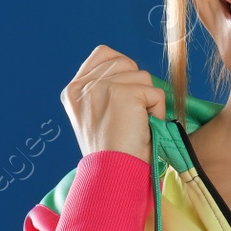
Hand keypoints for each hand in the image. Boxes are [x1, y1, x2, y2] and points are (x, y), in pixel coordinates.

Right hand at [61, 45, 166, 160]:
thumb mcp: (95, 117)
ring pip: (143, 77)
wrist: (111, 175)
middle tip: (128, 120)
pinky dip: (157, 113)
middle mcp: (84, 85)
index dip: (123, 72)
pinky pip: (156, 93)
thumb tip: (133, 73)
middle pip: (126, 63)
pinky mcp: (123, 93)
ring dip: (147, 102)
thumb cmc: (111, 154)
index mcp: (73, 90)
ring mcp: (102, 87)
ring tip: (135, 127)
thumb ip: (104, 91)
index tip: (124, 101)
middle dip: (137, 88)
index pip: (104, 54)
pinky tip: (143, 130)